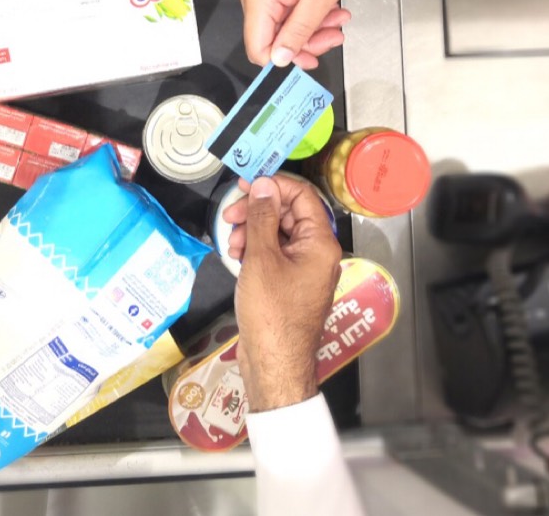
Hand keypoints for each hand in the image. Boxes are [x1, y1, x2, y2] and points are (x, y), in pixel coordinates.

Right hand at [224, 175, 342, 411]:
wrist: (274, 363)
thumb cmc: (270, 311)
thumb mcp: (262, 258)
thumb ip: (262, 218)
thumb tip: (263, 185)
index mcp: (320, 243)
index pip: (302, 196)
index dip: (273, 186)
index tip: (244, 186)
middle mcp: (317, 254)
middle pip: (289, 214)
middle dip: (257, 212)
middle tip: (228, 218)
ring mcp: (304, 270)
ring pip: (279, 235)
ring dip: (252, 232)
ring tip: (231, 246)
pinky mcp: (290, 285)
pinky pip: (275, 255)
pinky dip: (256, 251)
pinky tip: (237, 258)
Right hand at [237, 0, 356, 69]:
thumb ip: (299, 30)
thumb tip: (280, 60)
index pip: (258, 47)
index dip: (283, 60)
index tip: (309, 60)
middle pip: (271, 39)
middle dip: (305, 43)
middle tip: (333, 37)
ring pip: (281, 29)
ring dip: (311, 31)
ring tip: (336, 21)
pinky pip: (284, 14)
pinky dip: (307, 18)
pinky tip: (327, 13)